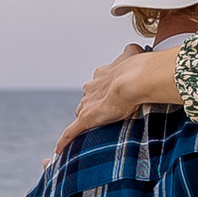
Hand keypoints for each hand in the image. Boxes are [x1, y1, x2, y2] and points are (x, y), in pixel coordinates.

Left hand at [56, 44, 180, 150]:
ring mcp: (88, 104)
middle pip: (88, 98)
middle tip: (108, 112)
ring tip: (94, 130)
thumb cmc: (138, 68)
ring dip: (86, 120)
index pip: (98, 84)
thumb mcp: (134, 55)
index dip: (104, 90)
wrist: (135, 80)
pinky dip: (65, 140)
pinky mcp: (86, 119)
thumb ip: (132, 53)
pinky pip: (71, 131)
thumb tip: (134, 47)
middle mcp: (91, 87)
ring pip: (82, 113)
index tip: (112, 95)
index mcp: (102, 74)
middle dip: (95, 104)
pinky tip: (59, 149)